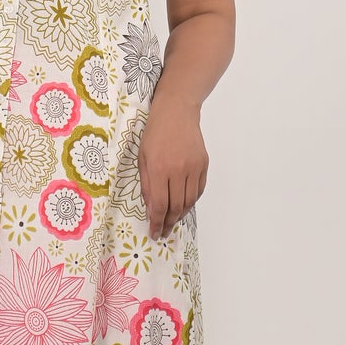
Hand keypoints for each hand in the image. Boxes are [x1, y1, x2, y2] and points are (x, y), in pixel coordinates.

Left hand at [137, 91, 207, 240]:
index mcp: (159, 169)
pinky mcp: (203, 164)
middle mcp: (178, 170)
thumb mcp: (142, 158)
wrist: (177, 111)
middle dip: (168, 223)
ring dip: (180, 215)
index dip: (156, 223)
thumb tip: (151, 209)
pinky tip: (184, 205)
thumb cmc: (155, 132)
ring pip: (189, 201)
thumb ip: (146, 185)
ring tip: (172, 221)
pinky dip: (191, 201)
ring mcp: (193, 167)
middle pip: (176, 207)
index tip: (154, 233)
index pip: (159, 205)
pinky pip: (198, 190)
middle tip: (163, 231)